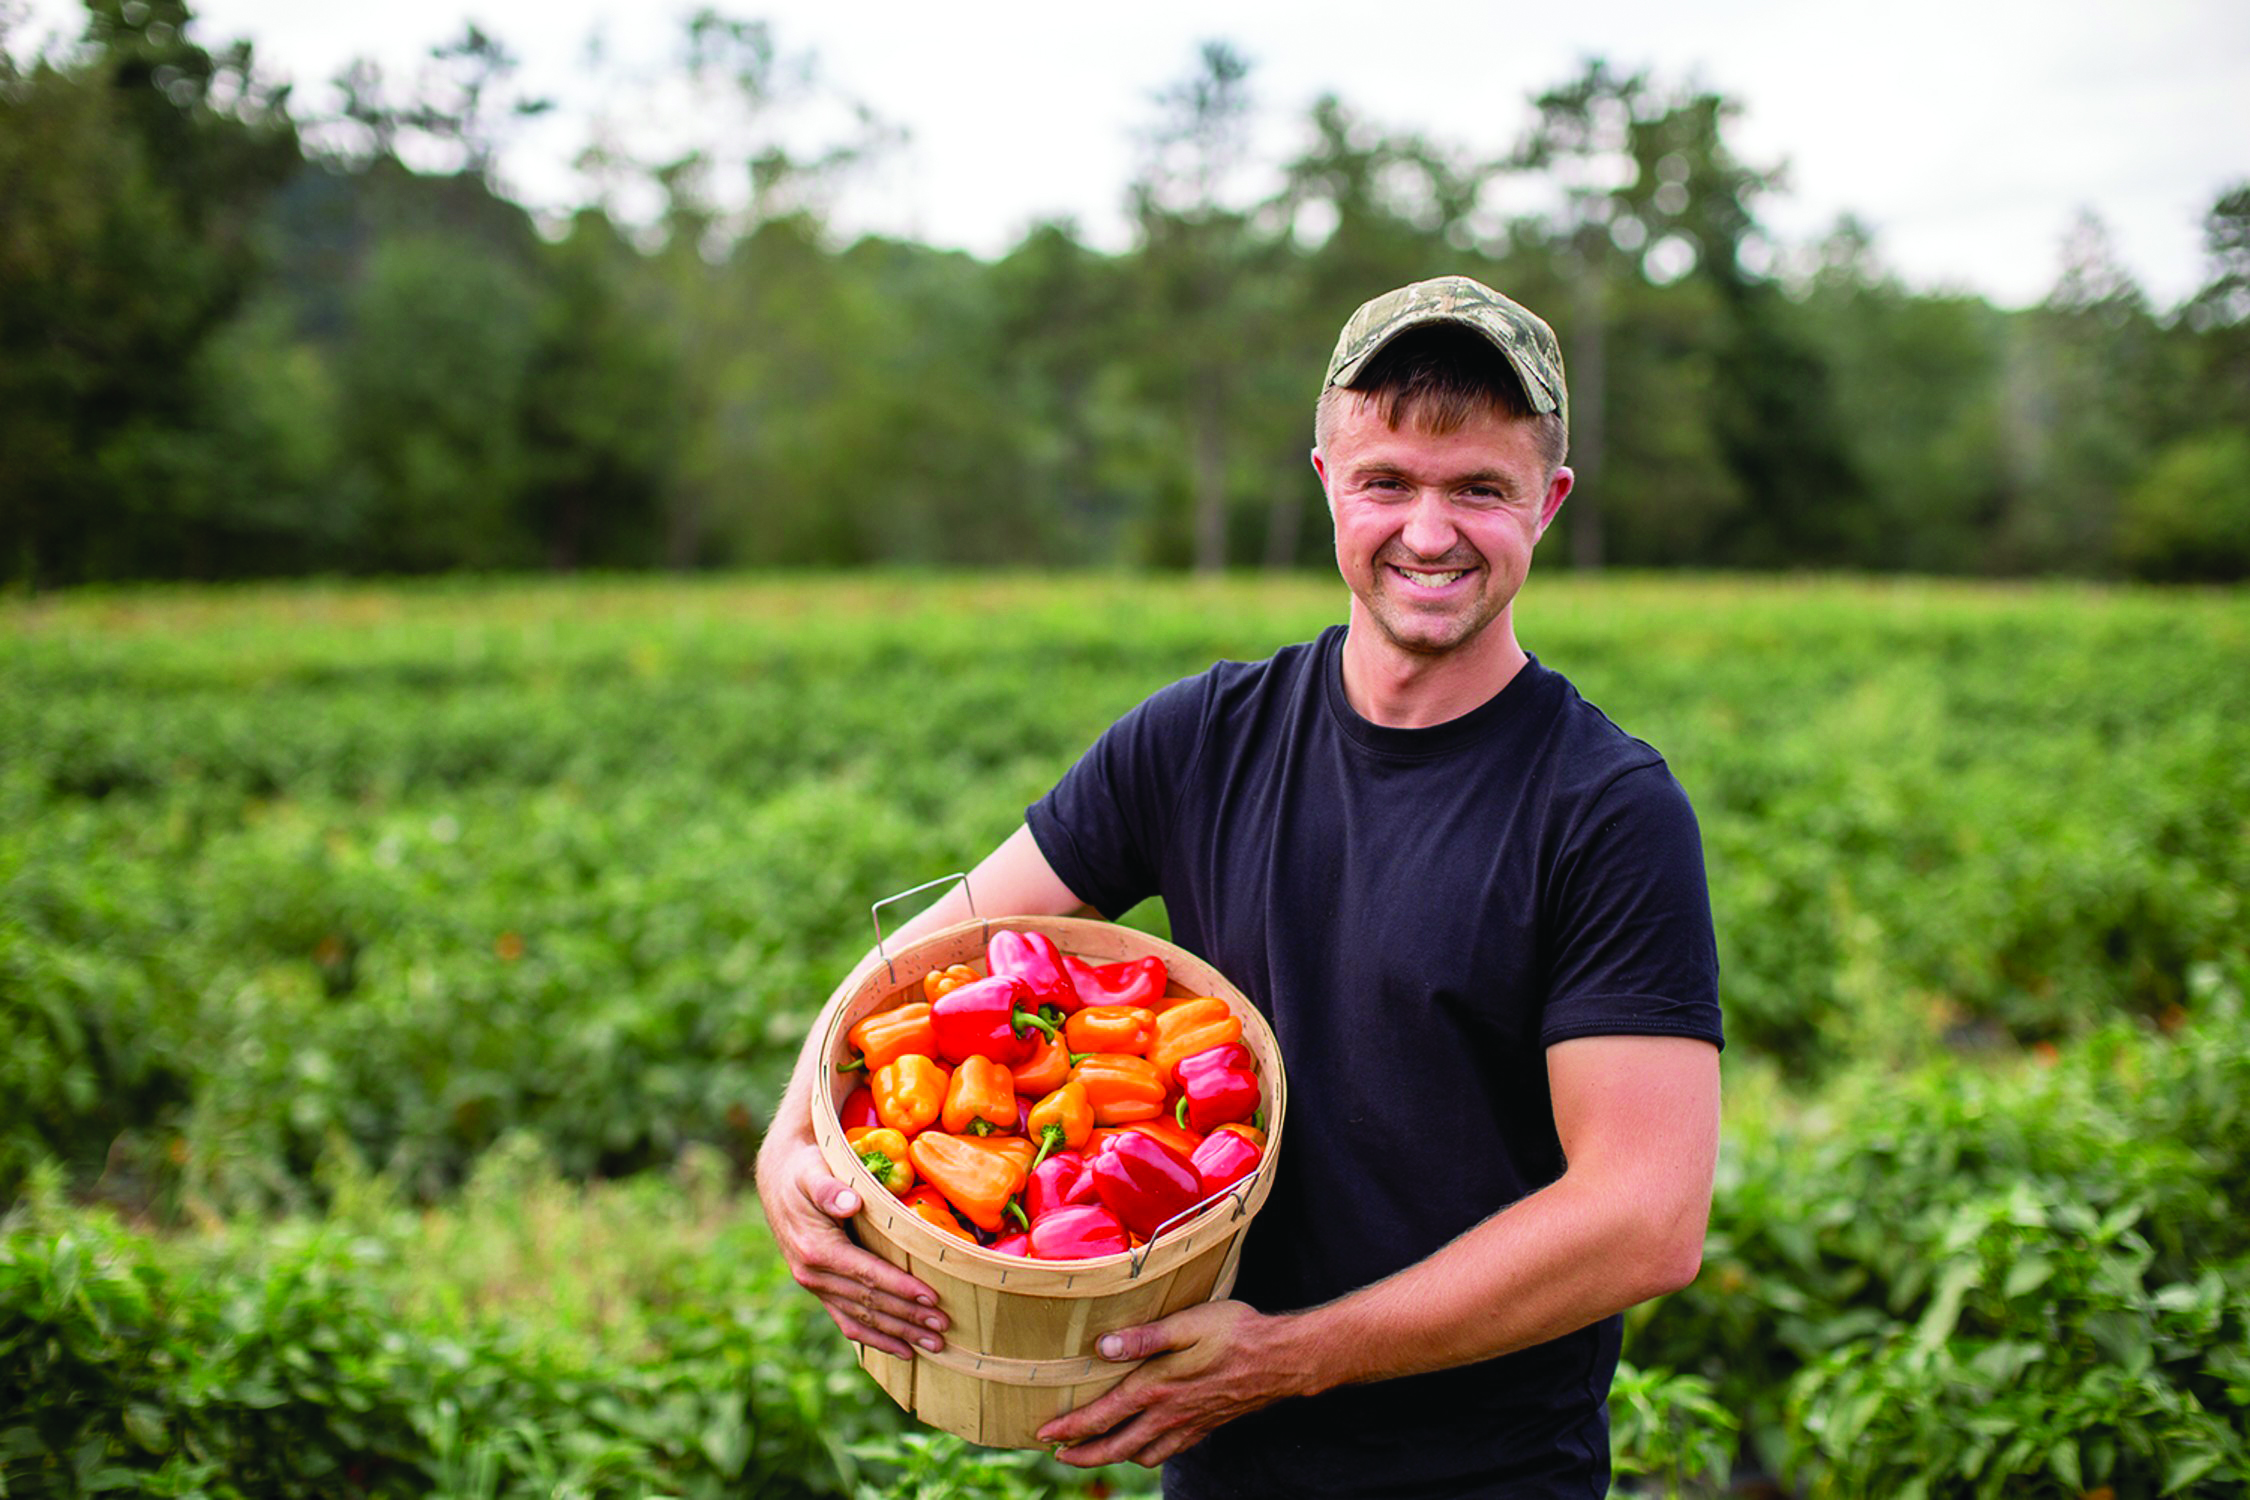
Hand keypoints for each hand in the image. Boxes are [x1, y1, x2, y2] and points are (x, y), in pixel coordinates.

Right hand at [757, 1135, 946, 1359]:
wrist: (778, 1179)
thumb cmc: (803, 1172)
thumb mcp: (813, 1171)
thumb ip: (830, 1189)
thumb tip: (851, 1202)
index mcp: (816, 1250)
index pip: (866, 1275)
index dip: (900, 1288)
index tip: (932, 1297)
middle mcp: (813, 1276)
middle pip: (869, 1303)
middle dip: (908, 1317)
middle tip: (943, 1327)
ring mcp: (816, 1287)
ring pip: (862, 1320)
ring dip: (899, 1335)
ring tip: (933, 1344)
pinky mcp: (821, 1290)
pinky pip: (849, 1322)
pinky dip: (877, 1339)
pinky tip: (903, 1351)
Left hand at [1036, 1301, 1304, 1468]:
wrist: (1281, 1360)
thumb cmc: (1234, 1333)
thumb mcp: (1187, 1324)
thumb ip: (1143, 1338)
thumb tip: (1102, 1347)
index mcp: (1156, 1389)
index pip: (1102, 1417)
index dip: (1070, 1428)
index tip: (1043, 1433)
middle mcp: (1168, 1415)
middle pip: (1115, 1448)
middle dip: (1083, 1454)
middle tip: (1058, 1455)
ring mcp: (1188, 1425)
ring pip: (1140, 1455)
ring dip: (1112, 1458)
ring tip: (1094, 1453)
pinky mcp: (1205, 1427)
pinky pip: (1167, 1453)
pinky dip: (1146, 1456)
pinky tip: (1144, 1449)